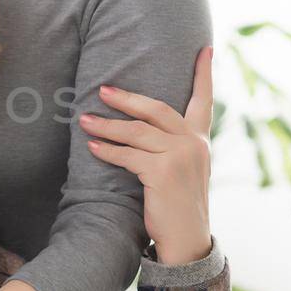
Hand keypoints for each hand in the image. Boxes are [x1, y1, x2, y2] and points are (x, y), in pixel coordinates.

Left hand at [81, 45, 213, 264]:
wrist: (187, 241)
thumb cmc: (178, 206)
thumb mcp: (184, 171)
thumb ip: (172, 147)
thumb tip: (141, 127)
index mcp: (200, 141)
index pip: (204, 101)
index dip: (204, 74)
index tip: (205, 49)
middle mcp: (194, 144)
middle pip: (157, 109)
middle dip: (128, 97)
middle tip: (103, 89)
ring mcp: (180, 157)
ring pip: (137, 131)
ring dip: (107, 125)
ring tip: (84, 119)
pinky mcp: (163, 172)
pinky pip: (128, 155)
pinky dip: (108, 151)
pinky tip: (92, 147)